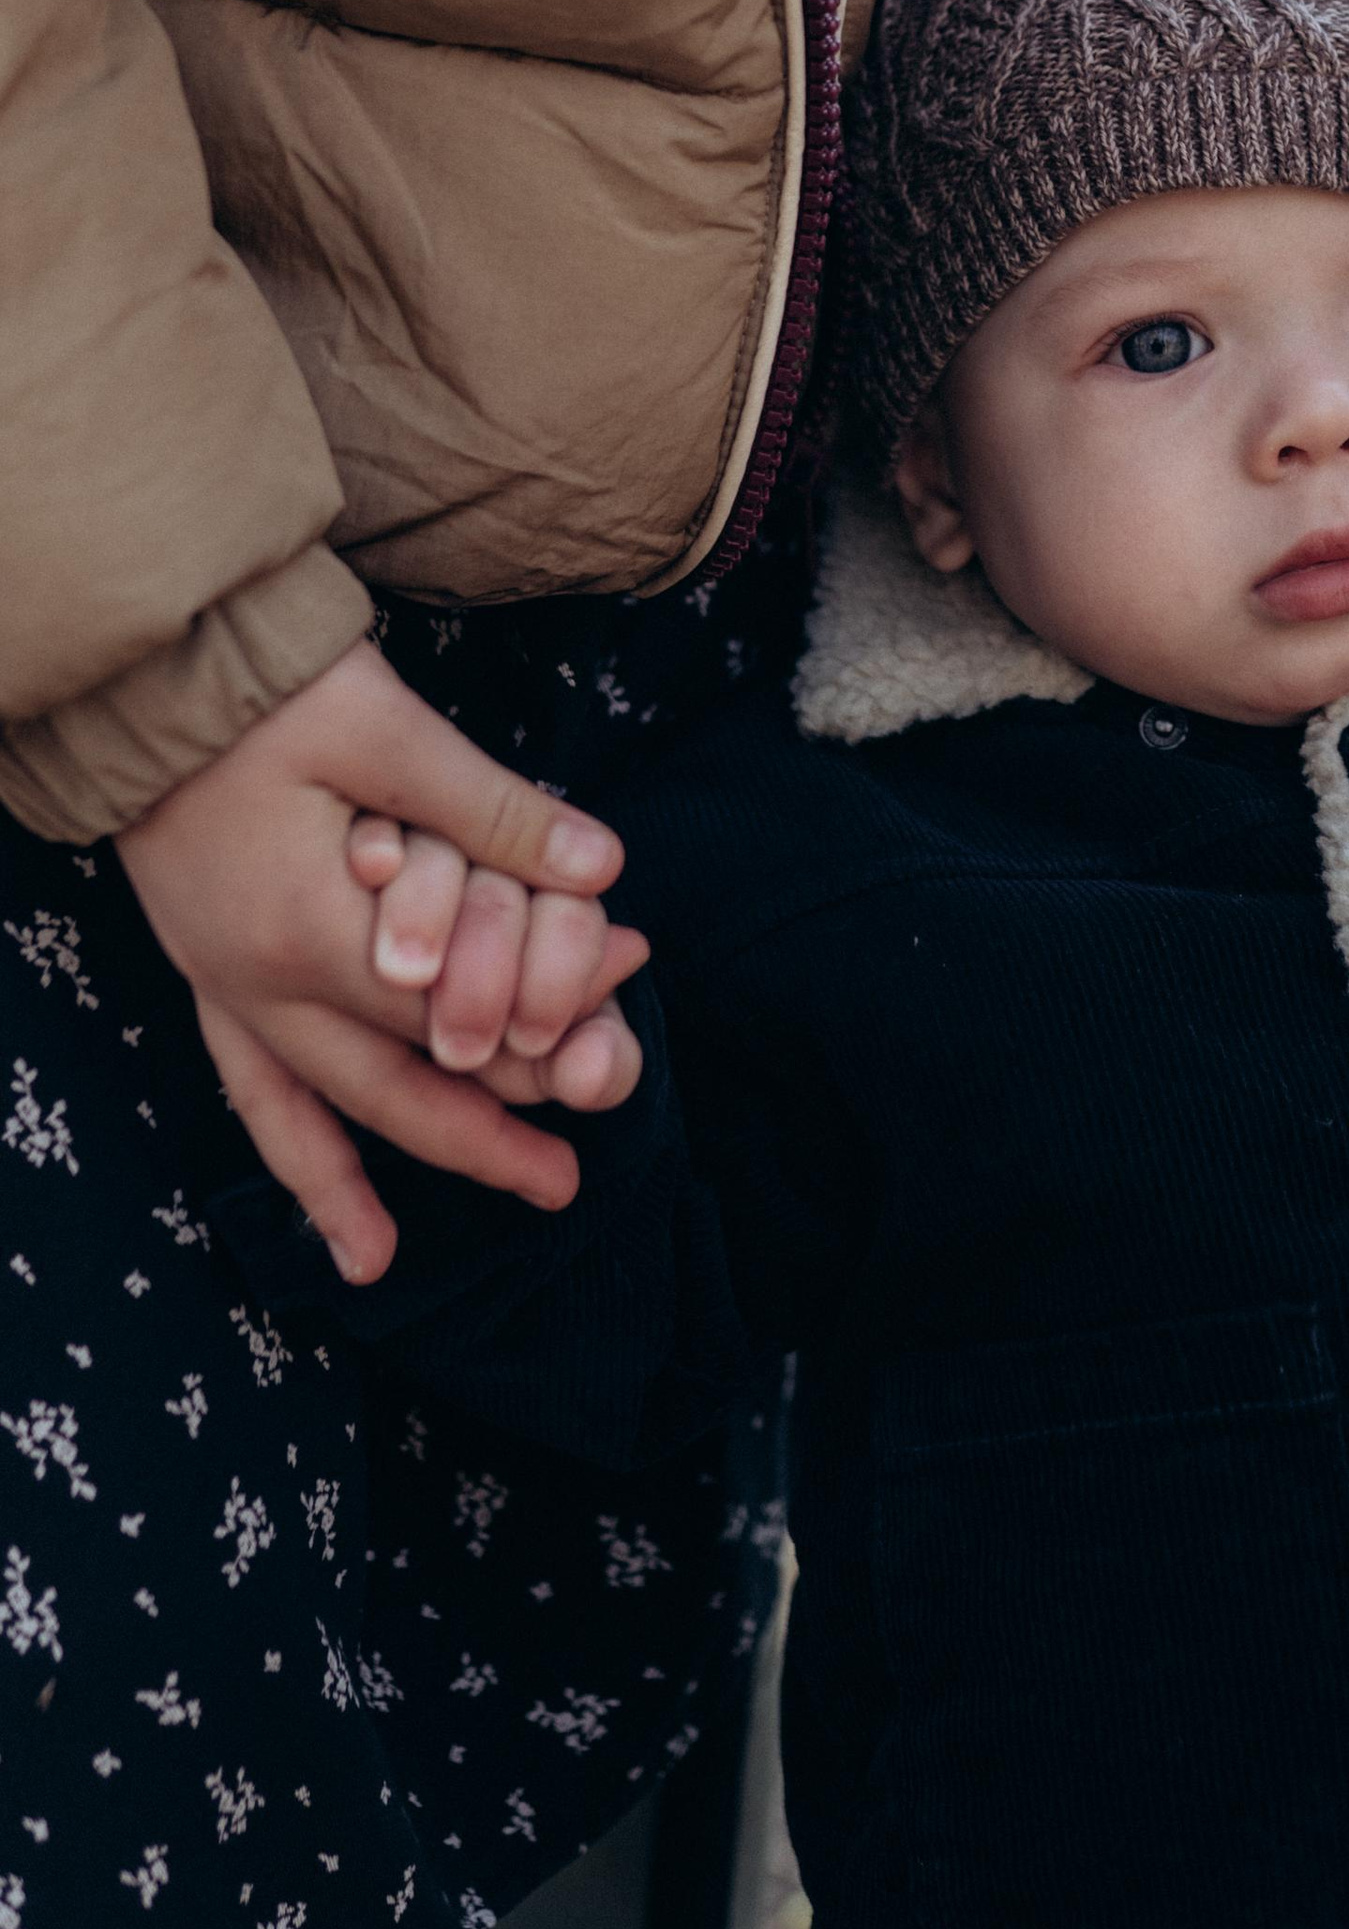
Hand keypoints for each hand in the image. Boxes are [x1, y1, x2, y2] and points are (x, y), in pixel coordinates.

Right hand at [118, 643, 646, 1284]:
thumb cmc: (268, 687)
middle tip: (562, 1188)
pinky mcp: (205, 966)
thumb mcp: (386, 729)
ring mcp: (221, 980)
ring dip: (357, 1177)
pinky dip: (283, 1147)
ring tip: (386, 1261)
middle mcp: (257, 978)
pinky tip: (311, 1198)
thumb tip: (603, 867)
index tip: (621, 1029)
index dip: (543, 1017)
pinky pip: (246, 1085)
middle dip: (478, 1136)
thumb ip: (490, 807)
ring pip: (306, 1108)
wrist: (146, 666)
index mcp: (310, 927)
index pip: (449, 1009)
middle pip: (388, 1083)